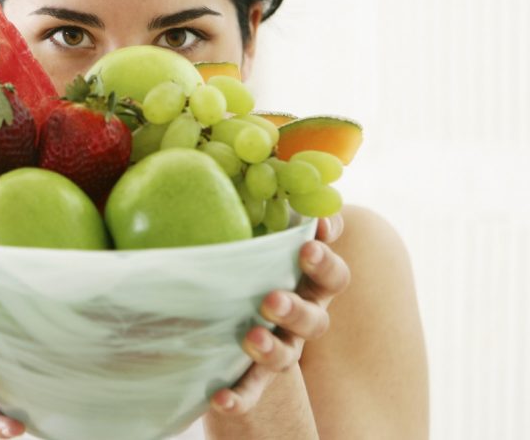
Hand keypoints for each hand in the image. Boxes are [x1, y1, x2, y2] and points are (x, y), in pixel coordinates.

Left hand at [209, 214, 350, 415]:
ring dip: (275, 346)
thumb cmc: (243, 261)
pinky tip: (219, 399)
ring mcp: (284, 345)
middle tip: (273, 297)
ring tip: (252, 338)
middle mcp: (302, 310)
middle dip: (298, 303)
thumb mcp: (246, 233)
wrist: (235, 325)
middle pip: (317, 311)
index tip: (314, 231)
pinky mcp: (255, 375)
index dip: (327, 246)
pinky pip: (252, 389)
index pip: (328, 261)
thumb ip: (246, 201)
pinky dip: (240, 396)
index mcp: (304, 275)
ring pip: (292, 350)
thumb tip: (215, 144)